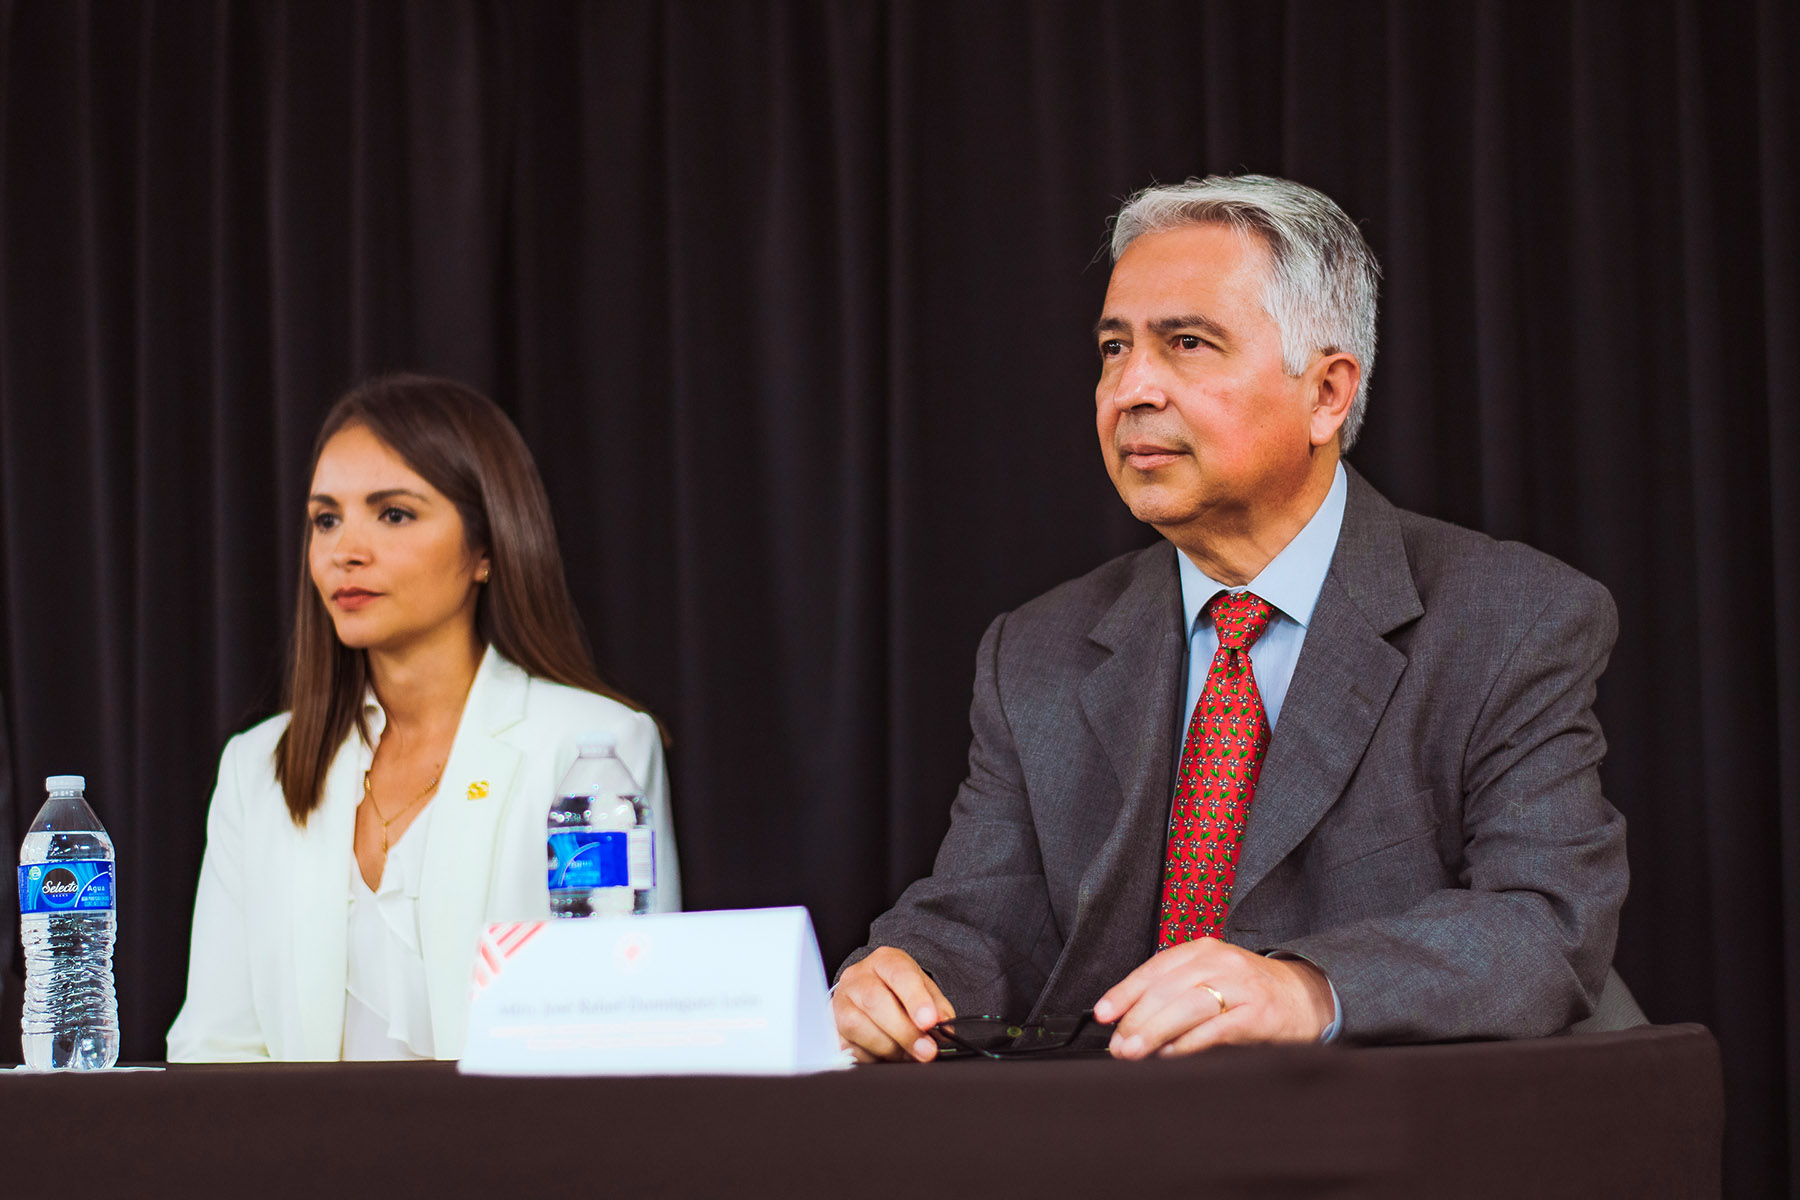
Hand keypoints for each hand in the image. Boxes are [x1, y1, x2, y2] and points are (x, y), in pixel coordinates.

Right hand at [833, 946, 956, 1062]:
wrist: (869, 993)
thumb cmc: (899, 992)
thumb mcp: (923, 990)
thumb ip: (937, 1007)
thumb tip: (943, 1028)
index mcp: (884, 961)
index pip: (899, 974)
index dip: (915, 999)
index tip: (929, 1022)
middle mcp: (857, 977)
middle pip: (875, 1001)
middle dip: (904, 1031)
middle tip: (926, 1050)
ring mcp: (840, 1002)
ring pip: (859, 1027)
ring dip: (889, 1047)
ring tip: (908, 1055)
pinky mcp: (832, 1029)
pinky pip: (849, 1048)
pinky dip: (872, 1057)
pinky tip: (886, 1057)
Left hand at [1093, 938, 1333, 1058]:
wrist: (1307, 997)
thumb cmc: (1250, 992)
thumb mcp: (1212, 978)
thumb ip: (1176, 992)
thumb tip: (1129, 1022)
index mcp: (1203, 950)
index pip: (1154, 969)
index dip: (1125, 992)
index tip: (1103, 1014)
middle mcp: (1220, 962)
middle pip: (1166, 989)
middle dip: (1135, 1020)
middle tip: (1117, 1045)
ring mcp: (1241, 986)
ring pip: (1186, 1007)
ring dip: (1154, 1032)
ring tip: (1134, 1052)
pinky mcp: (1258, 1013)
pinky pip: (1215, 1029)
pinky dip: (1188, 1043)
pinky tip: (1170, 1055)